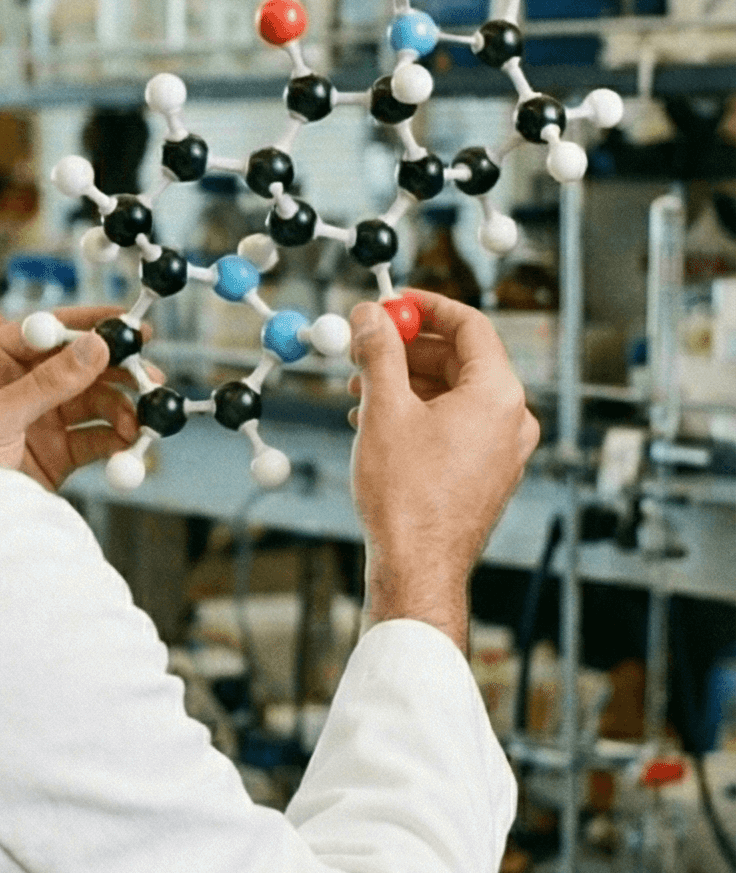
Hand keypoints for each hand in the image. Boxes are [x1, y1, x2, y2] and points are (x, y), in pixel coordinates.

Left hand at [0, 309, 148, 490]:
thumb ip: (48, 383)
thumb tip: (96, 346)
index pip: (43, 330)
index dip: (86, 324)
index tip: (127, 323)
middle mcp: (13, 387)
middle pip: (75, 365)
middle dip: (115, 371)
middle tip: (150, 377)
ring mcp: (36, 420)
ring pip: (90, 402)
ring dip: (121, 408)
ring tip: (142, 421)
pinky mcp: (53, 455)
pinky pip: (93, 440)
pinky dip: (115, 440)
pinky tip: (131, 442)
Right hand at [348, 290, 538, 648]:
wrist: (418, 569)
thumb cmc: (405, 496)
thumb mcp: (384, 409)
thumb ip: (379, 353)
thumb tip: (371, 314)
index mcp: (499, 395)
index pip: (471, 326)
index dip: (428, 308)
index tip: (392, 303)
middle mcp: (513, 420)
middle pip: (463, 360)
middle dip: (410, 349)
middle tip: (367, 345)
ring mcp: (505, 451)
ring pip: (456, 395)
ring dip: (409, 383)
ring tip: (360, 390)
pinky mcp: (489, 475)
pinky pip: (458, 426)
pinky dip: (422, 415)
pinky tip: (379, 423)